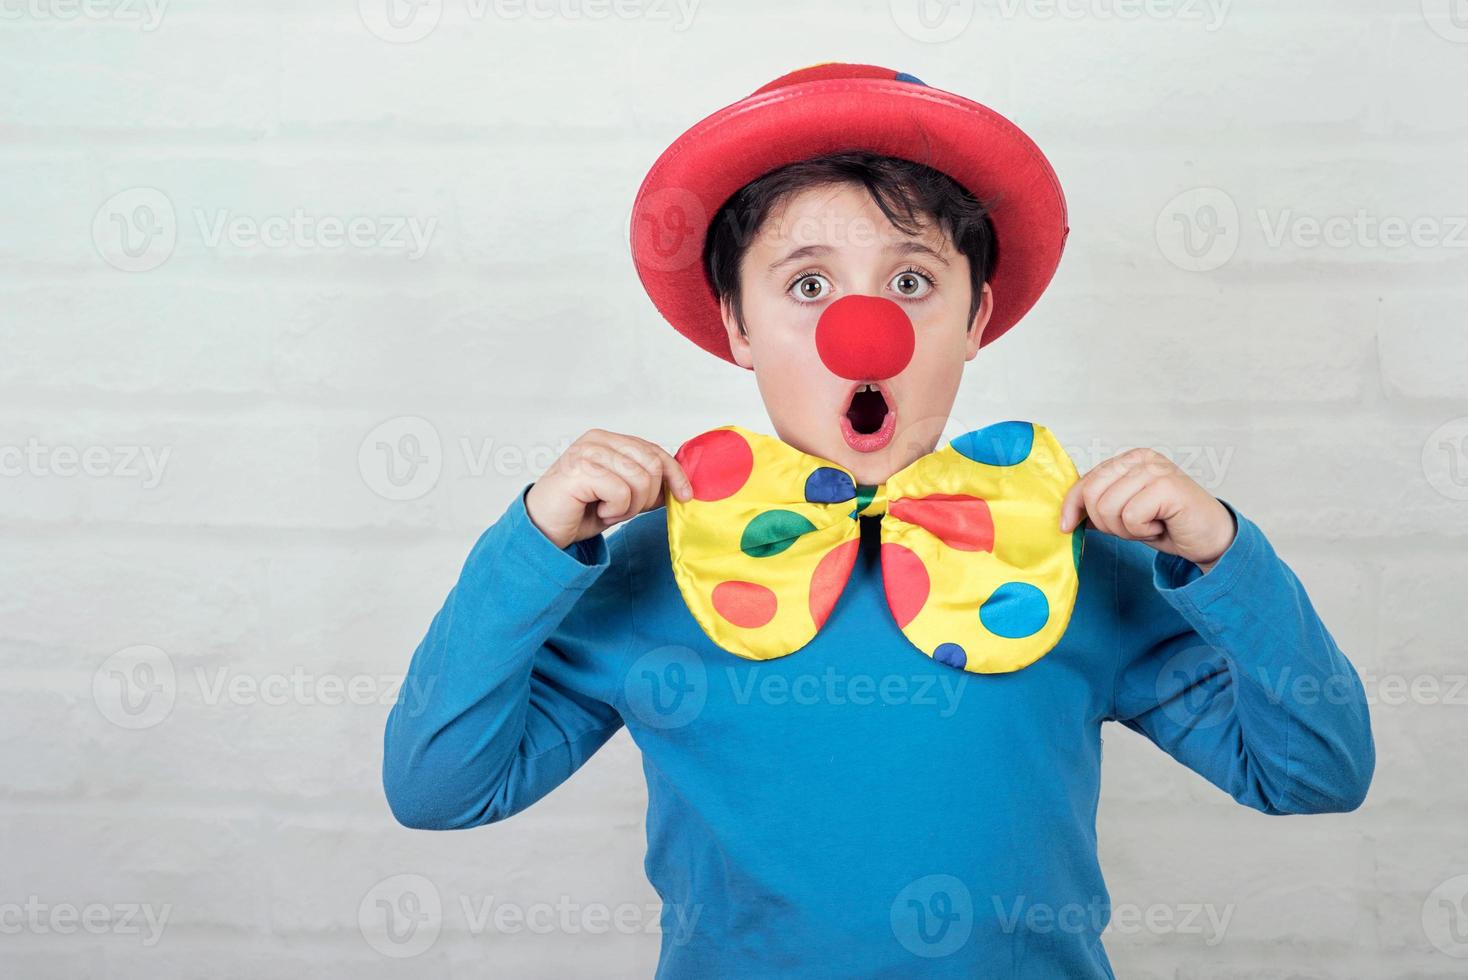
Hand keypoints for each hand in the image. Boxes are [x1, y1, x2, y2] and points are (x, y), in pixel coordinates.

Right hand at [524, 429, 692, 548]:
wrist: (544, 530)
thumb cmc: (580, 511)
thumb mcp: (623, 496)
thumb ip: (646, 485)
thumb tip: (679, 485)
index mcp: (609, 440)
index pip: (654, 450)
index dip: (675, 474)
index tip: (685, 496)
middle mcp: (598, 439)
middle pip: (651, 464)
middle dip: (646, 496)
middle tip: (624, 510)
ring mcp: (587, 451)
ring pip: (639, 479)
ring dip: (629, 506)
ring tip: (608, 511)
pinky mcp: (580, 469)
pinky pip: (621, 492)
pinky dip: (615, 510)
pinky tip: (597, 511)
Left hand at [1058, 447, 1236, 572]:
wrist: (1209, 539)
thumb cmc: (1168, 524)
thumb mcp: (1124, 514)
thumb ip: (1099, 507)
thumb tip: (1067, 515)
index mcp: (1128, 460)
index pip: (1085, 481)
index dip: (1072, 506)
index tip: (1066, 526)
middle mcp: (1141, 459)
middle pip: (1092, 493)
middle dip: (1105, 522)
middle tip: (1131, 528)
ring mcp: (1155, 469)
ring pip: (1108, 507)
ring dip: (1126, 529)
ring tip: (1148, 525)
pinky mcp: (1167, 485)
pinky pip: (1131, 516)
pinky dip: (1142, 531)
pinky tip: (1160, 526)